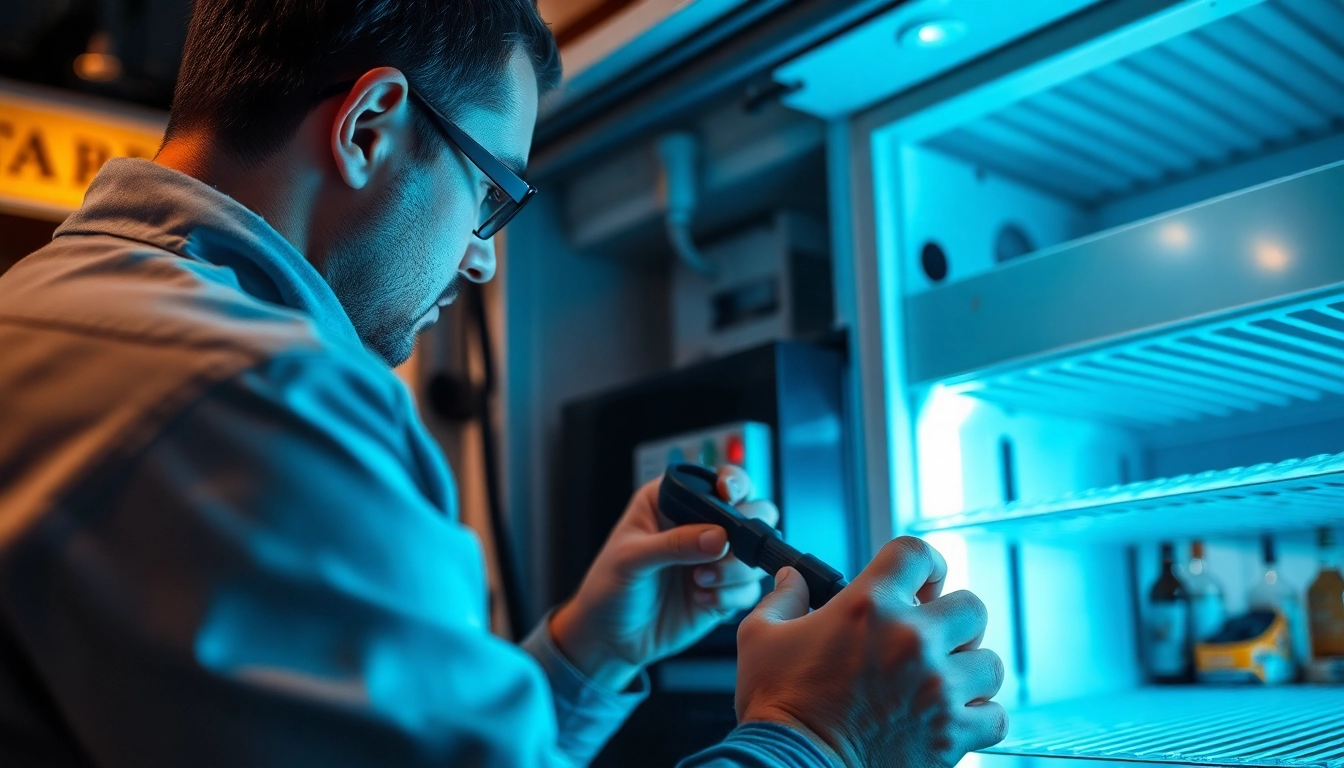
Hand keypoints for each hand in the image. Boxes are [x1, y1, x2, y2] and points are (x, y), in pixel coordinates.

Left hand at [550, 466, 777, 689]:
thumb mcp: (631, 559)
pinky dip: (731, 595)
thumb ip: (675, 544)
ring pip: (755, 552)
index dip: (733, 483)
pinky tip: (702, 600)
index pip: (715, 479)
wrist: (609, 637)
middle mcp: (700, 526)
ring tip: (700, 581)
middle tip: (724, 550)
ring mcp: (716, 559)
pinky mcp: (724, 590)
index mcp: (672, 501)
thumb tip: (720, 537)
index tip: (729, 497)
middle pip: (753, 511)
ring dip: (736, 568)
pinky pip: (749, 588)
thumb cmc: (608, 587)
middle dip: (746, 531)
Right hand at [735, 536, 1006, 767]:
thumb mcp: (761, 637)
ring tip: (942, 681)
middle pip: (972, 607)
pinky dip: (979, 716)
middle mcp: (912, 640)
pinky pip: (995, 715)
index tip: (922, 581)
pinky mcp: (951, 734)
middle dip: (954, 619)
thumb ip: (784, 598)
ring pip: (989, 662)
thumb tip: (793, 578)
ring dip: (969, 669)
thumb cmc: (777, 706)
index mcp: (868, 607)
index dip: (925, 563)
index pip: (917, 554)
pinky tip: (952, 716)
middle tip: (933, 636)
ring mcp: (938, 688)